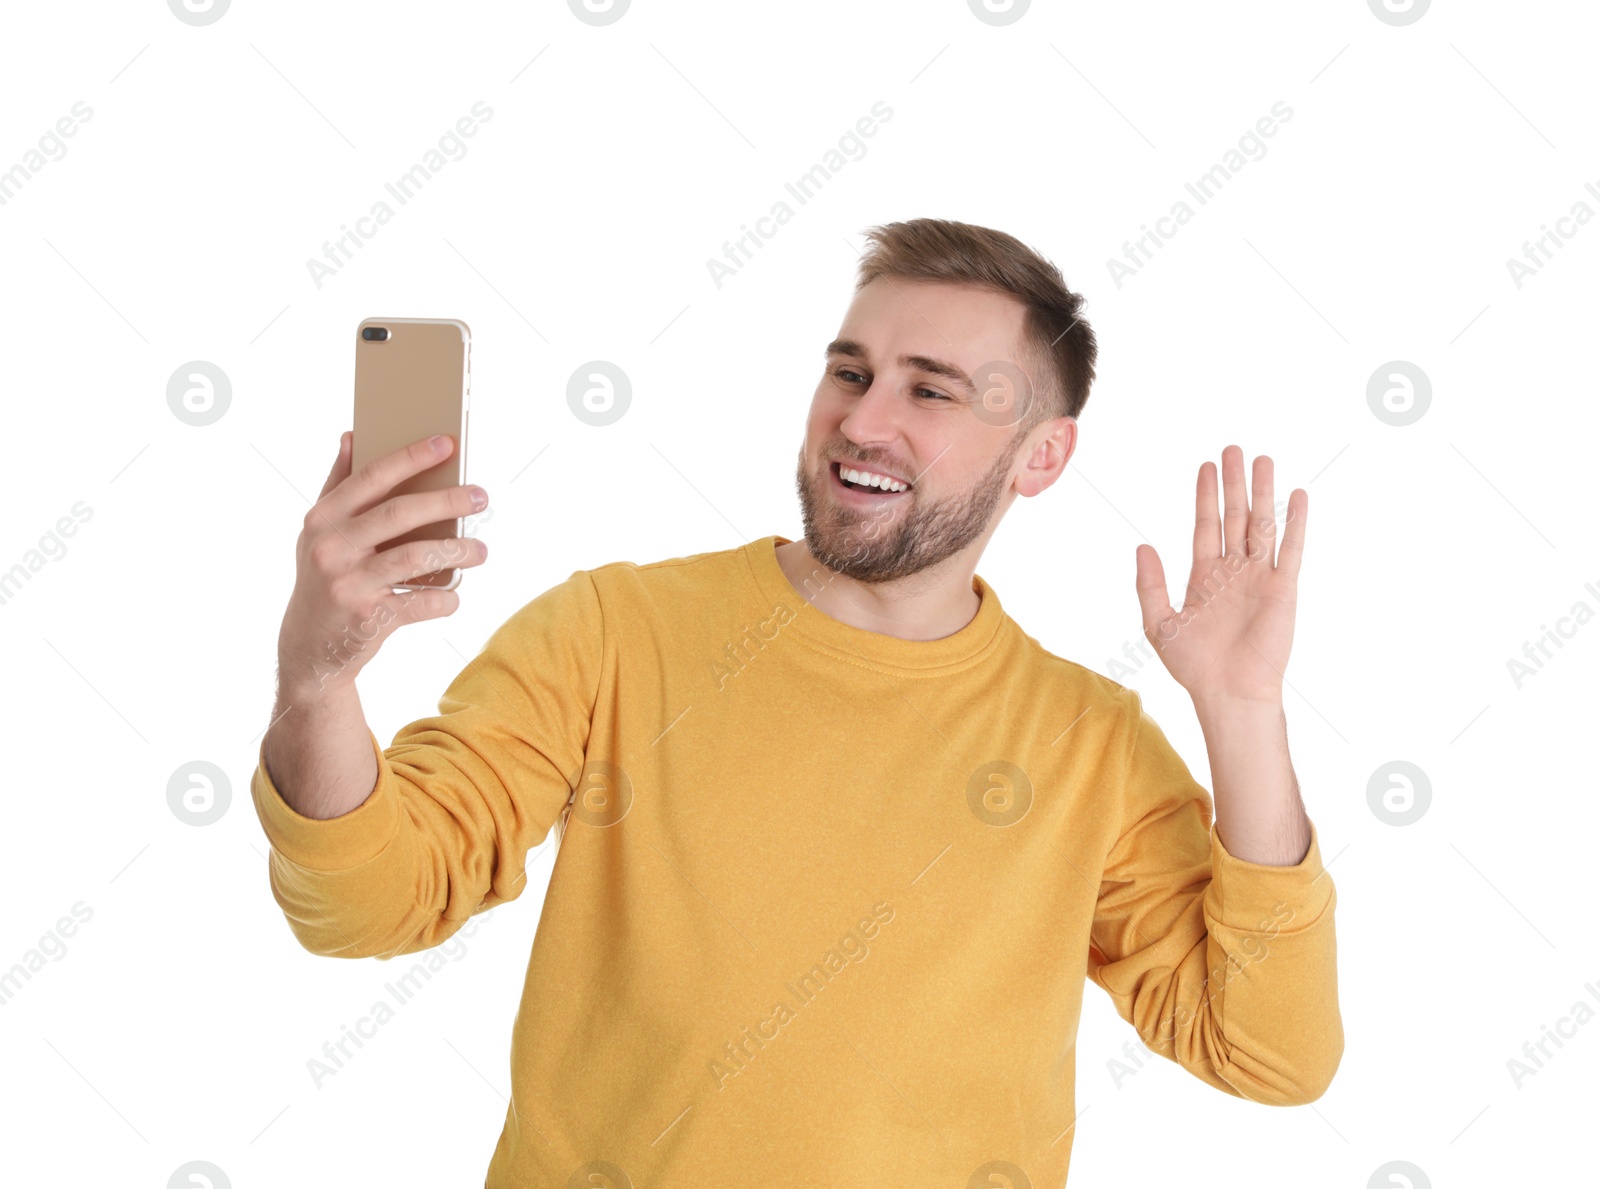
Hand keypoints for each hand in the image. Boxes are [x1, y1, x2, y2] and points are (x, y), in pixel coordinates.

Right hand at [276, 431, 489, 700]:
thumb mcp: (319, 533)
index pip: (371, 477)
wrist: (308, 648)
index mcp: (322, 519)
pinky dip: (444, 599)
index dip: (410, 457)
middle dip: (446, 501)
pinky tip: (454, 595)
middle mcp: (331, 548)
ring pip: (414, 557)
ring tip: (480, 550)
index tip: (446, 443)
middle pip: (399, 513)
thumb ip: (337, 485)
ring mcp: (348, 584)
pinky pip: (420, 603)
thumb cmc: (324, 578)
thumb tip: (352, 435)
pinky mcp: (368, 618)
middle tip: (480, 497)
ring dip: (456, 551)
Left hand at [1133, 445, 1304, 705]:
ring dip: (1262, 493)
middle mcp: (1233, 572)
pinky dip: (1294, 523)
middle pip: (1234, 517)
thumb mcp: (1159, 623)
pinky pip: (1290, 549)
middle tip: (1233, 449)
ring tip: (1263, 459)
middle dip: (1233, 484)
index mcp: (1205, 577)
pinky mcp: (1283, 589)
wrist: (1227, 691)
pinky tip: (1295, 496)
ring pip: (1261, 525)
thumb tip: (1143, 545)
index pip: (1206, 526)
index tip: (1207, 466)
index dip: (1206, 496)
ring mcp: (1259, 578)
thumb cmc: (1193, 665)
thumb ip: (1150, 584)